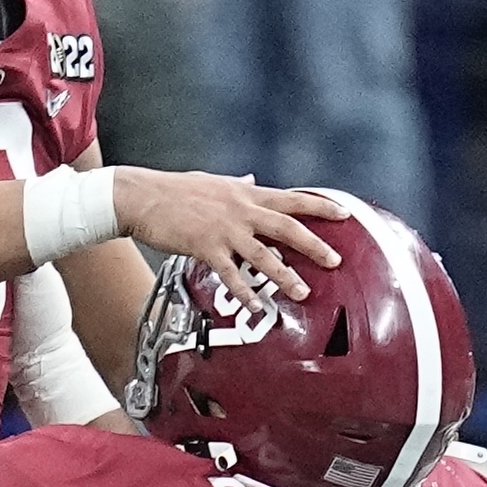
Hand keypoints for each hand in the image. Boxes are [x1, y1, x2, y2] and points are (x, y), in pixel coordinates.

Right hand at [121, 169, 338, 304]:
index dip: (320, 207)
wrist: (141, 196)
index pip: (291, 200)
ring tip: (303, 292)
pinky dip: (245, 293)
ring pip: (264, 256)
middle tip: (335, 261)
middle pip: (287, 228)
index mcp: (245, 193)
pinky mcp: (206, 248)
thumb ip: (237, 185)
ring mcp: (225, 230)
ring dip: (286, 276)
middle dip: (314, 245)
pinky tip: (256, 307)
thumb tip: (252, 179)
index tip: (345, 214)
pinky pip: (231, 275)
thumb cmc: (175, 189)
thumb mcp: (212, 182)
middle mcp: (241, 210)